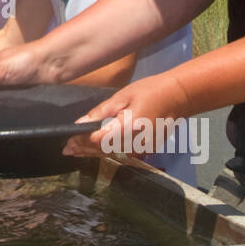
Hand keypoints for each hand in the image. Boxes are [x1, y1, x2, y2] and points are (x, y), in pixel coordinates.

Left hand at [62, 74, 191, 158]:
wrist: (178, 97)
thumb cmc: (149, 91)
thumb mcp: (122, 96)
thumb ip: (101, 112)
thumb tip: (80, 123)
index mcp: (129, 127)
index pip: (99, 140)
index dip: (82, 141)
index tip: (67, 140)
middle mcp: (135, 142)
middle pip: (103, 150)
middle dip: (84, 150)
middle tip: (66, 150)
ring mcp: (142, 148)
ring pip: (111, 154)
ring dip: (93, 153)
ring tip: (76, 152)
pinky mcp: (145, 149)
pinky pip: (120, 153)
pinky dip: (106, 152)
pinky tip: (94, 150)